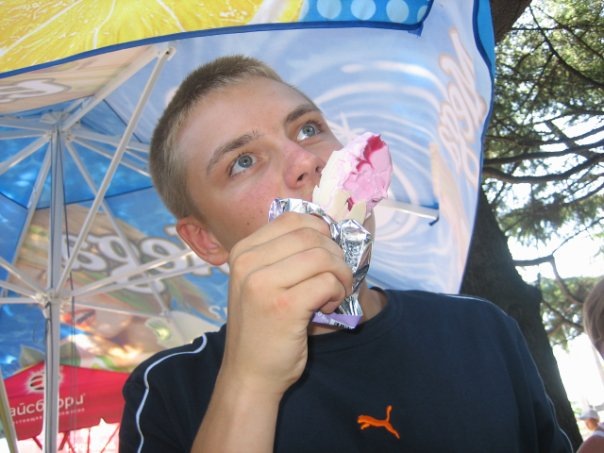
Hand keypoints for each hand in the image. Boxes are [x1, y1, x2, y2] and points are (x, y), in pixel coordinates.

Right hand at [220, 211, 352, 396]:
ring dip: (340, 274)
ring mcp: (262, 283)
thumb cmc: (262, 327)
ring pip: (323, 256)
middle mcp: (248, 262)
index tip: (327, 254)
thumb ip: (282, 254)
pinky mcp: (283, 306)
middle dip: (335, 254)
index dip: (321, 231)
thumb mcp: (260, 281)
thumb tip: (327, 228)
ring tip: (333, 293)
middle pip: (311, 235)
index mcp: (242, 251)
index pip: (293, 218)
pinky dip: (337, 293)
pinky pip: (327, 282)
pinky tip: (327, 307)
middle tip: (336, 277)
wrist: (249, 374)